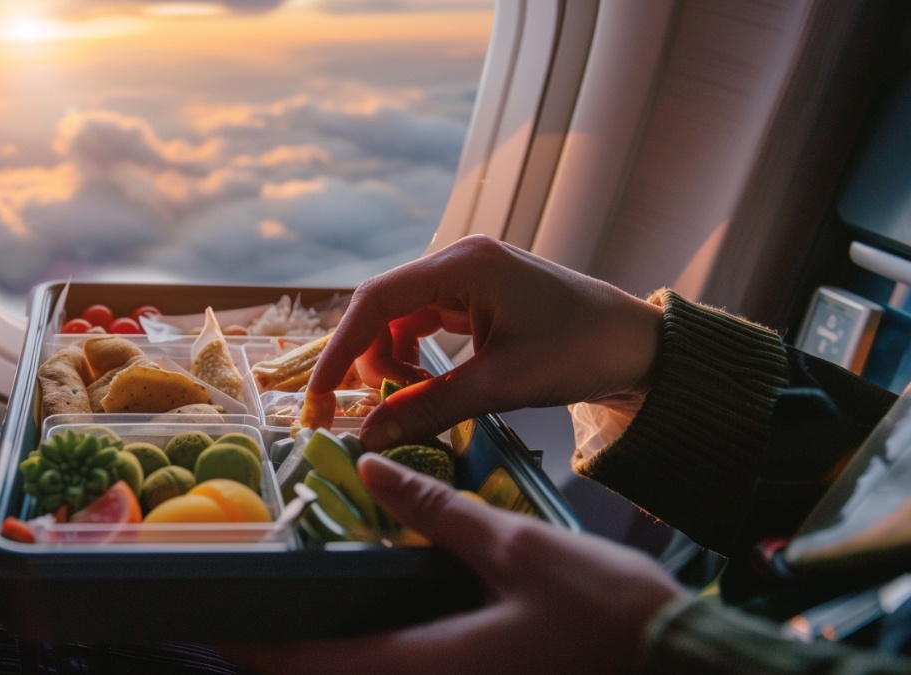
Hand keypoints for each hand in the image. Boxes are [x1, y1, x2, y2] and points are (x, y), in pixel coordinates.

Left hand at [225, 455, 685, 674]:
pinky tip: (376, 630)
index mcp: (424, 665)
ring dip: (328, 661)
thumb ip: (437, 514)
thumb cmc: (605, 611)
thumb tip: (377, 471)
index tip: (217, 617)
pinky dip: (372, 660)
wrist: (681, 663)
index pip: (311, 664)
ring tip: (303, 616)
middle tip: (255, 613)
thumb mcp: (515, 548)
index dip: (256, 643)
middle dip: (285, 656)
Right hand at [309, 234, 662, 449]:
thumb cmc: (581, 352)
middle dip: (369, 359)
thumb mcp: (502, 385)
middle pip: (381, 308)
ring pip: (399, 319)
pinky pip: (423, 324)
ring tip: (411, 400)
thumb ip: (429, 407)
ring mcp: (467, 277)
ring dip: (392, 361)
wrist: (639, 346)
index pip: (376, 301)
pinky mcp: (476, 297)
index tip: (319, 394)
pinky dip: (414, 357)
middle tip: (372, 409)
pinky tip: (425, 385)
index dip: (340, 348)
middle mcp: (458, 261)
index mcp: (464, 266)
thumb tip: (369, 436)